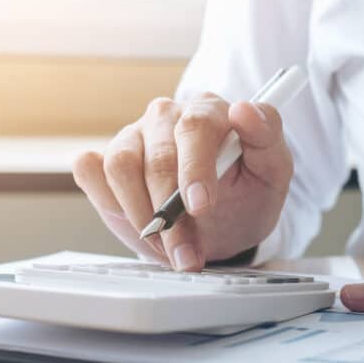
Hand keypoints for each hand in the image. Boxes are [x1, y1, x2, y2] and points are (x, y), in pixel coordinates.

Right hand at [73, 93, 292, 270]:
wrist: (223, 225)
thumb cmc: (247, 195)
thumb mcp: (272, 173)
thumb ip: (267, 138)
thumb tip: (244, 109)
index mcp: (210, 111)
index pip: (196, 126)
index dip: (195, 168)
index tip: (201, 206)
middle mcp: (167, 116)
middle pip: (156, 157)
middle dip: (171, 214)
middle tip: (187, 252)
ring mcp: (134, 135)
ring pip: (119, 166)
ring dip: (141, 216)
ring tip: (167, 248)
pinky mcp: (105, 158)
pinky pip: (91, 171)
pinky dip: (110, 203)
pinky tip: (138, 225)